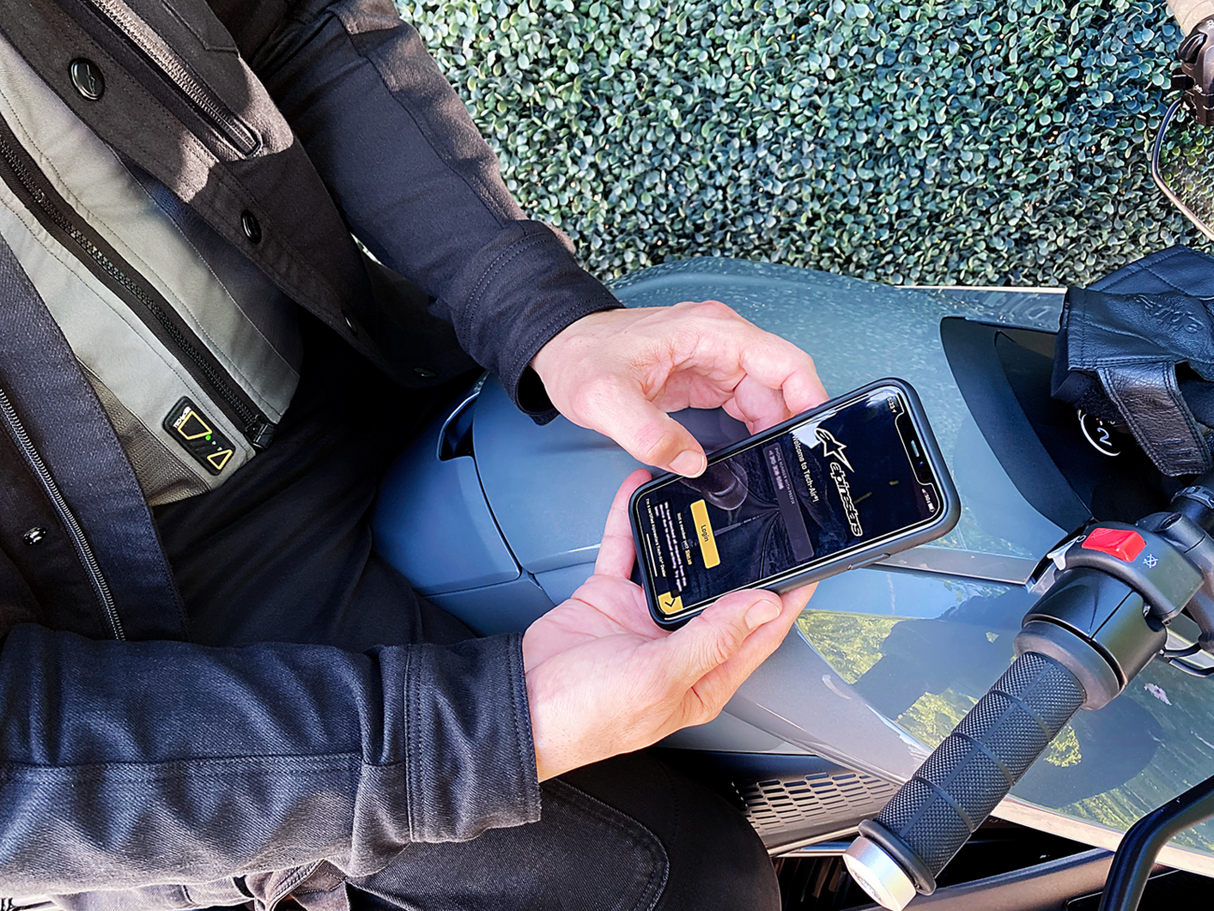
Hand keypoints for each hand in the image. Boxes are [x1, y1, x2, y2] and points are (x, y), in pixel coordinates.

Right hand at [522, 470, 814, 780]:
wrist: (520, 704)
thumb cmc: (587, 717)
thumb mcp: (661, 678)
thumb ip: (713, 638)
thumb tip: (762, 607)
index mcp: (704, 678)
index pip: (758, 634)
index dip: (786, 602)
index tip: (808, 568)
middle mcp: (679, 647)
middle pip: (722, 594)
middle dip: (741, 558)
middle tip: (761, 518)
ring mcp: (644, 619)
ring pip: (677, 566)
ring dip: (687, 535)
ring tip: (706, 501)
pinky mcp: (611, 598)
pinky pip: (627, 552)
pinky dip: (632, 522)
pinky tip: (641, 496)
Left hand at [531, 301, 827, 476]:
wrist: (560, 350)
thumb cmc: (581, 357)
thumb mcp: (605, 398)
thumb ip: (647, 433)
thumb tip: (692, 463)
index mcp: (711, 332)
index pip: (784, 361)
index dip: (809, 398)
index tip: (815, 436)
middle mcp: (722, 342)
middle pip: (782, 384)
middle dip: (792, 425)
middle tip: (793, 470)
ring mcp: (716, 361)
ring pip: (767, 398)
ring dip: (773, 432)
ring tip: (774, 471)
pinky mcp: (706, 380)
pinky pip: (745, 406)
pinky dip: (753, 431)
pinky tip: (752, 458)